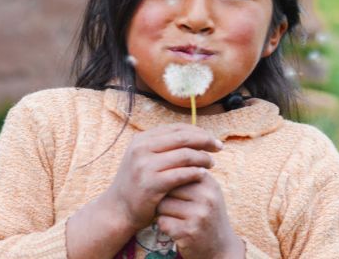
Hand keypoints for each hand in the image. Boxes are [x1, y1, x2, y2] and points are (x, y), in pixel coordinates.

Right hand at [104, 123, 222, 231]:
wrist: (119, 208)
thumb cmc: (138, 182)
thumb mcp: (146, 158)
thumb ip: (164, 146)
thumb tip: (196, 134)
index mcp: (142, 139)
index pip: (177, 128)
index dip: (198, 132)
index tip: (213, 139)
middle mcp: (141, 149)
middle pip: (183, 138)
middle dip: (205, 141)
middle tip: (219, 148)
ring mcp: (145, 166)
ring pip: (184, 155)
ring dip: (202, 158)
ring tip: (211, 164)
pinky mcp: (151, 184)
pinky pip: (181, 174)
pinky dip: (195, 173)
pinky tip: (203, 175)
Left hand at [156, 174, 244, 258]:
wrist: (220, 248)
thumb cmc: (207, 215)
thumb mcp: (206, 192)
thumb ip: (190, 175)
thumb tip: (165, 157)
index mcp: (209, 183)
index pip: (176, 171)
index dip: (168, 181)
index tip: (172, 191)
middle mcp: (206, 197)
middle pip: (167, 187)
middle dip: (164, 197)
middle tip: (175, 207)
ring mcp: (198, 215)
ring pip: (162, 205)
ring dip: (163, 213)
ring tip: (176, 218)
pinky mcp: (188, 232)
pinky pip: (162, 222)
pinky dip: (164, 226)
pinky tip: (176, 229)